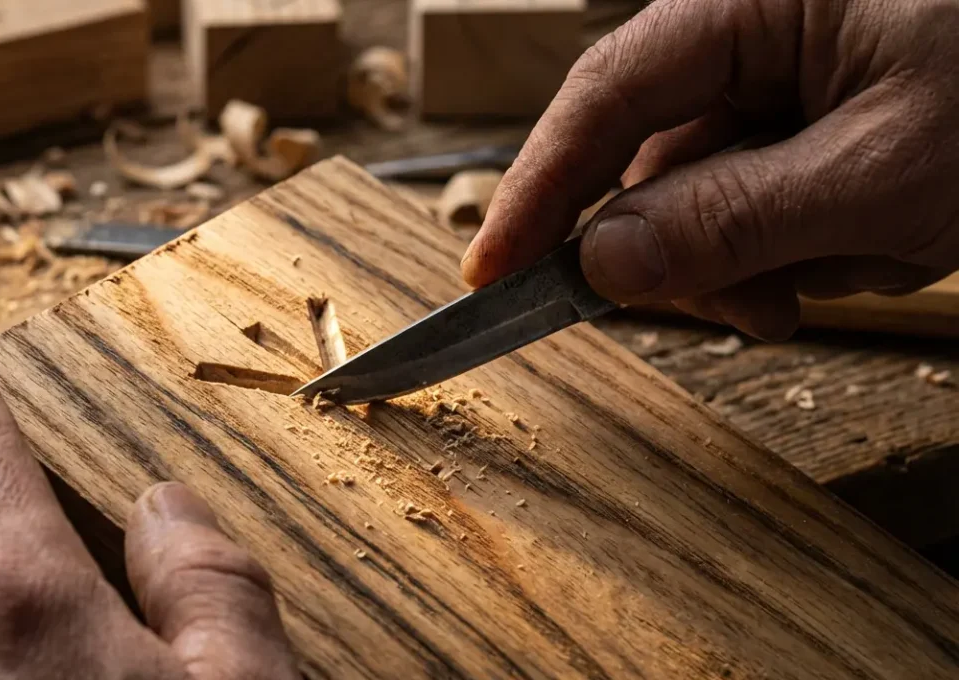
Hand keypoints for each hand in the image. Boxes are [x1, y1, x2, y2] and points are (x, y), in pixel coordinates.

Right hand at [462, 0, 958, 339]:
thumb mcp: (888, 169)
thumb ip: (731, 217)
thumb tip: (603, 261)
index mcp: (751, 4)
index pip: (606, 96)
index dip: (538, 188)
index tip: (489, 274)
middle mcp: (756, 35)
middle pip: (654, 160)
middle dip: (697, 249)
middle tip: (753, 308)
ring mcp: (791, 82)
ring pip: (713, 198)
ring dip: (773, 258)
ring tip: (871, 260)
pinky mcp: (822, 122)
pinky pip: (769, 203)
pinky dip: (815, 248)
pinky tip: (887, 244)